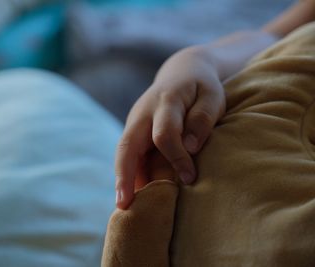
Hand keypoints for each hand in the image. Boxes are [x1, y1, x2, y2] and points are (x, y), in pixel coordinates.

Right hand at [115, 46, 225, 208]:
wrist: (181, 72)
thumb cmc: (201, 87)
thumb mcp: (212, 95)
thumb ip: (202, 118)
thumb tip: (191, 147)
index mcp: (165, 101)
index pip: (164, 134)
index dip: (176, 158)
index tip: (190, 178)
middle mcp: (142, 112)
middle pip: (127, 145)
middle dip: (124, 174)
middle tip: (123, 204)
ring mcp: (135, 121)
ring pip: (124, 152)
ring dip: (123, 179)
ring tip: (125, 207)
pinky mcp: (134, 130)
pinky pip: (129, 154)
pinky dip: (130, 174)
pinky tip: (134, 194)